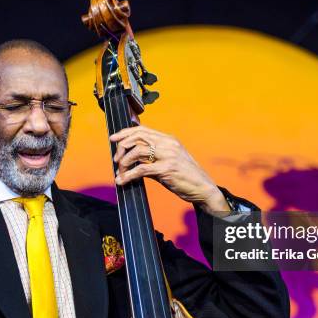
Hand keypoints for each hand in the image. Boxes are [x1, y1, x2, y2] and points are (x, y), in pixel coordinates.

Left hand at [110, 125, 229, 211]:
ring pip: (137, 152)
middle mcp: (168, 144)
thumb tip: (133, 159)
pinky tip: (122, 180)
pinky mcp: (166, 169)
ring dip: (124, 162)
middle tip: (116, 159)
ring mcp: (168, 156)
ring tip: (120, 172)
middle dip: (122, 147)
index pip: (143, 130)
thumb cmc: (186, 176)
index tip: (114, 138)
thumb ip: (153, 157)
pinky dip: (128, 175)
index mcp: (169, 140)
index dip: (125, 132)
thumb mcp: (170, 161)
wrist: (203, 188)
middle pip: (137, 137)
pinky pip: (141, 170)